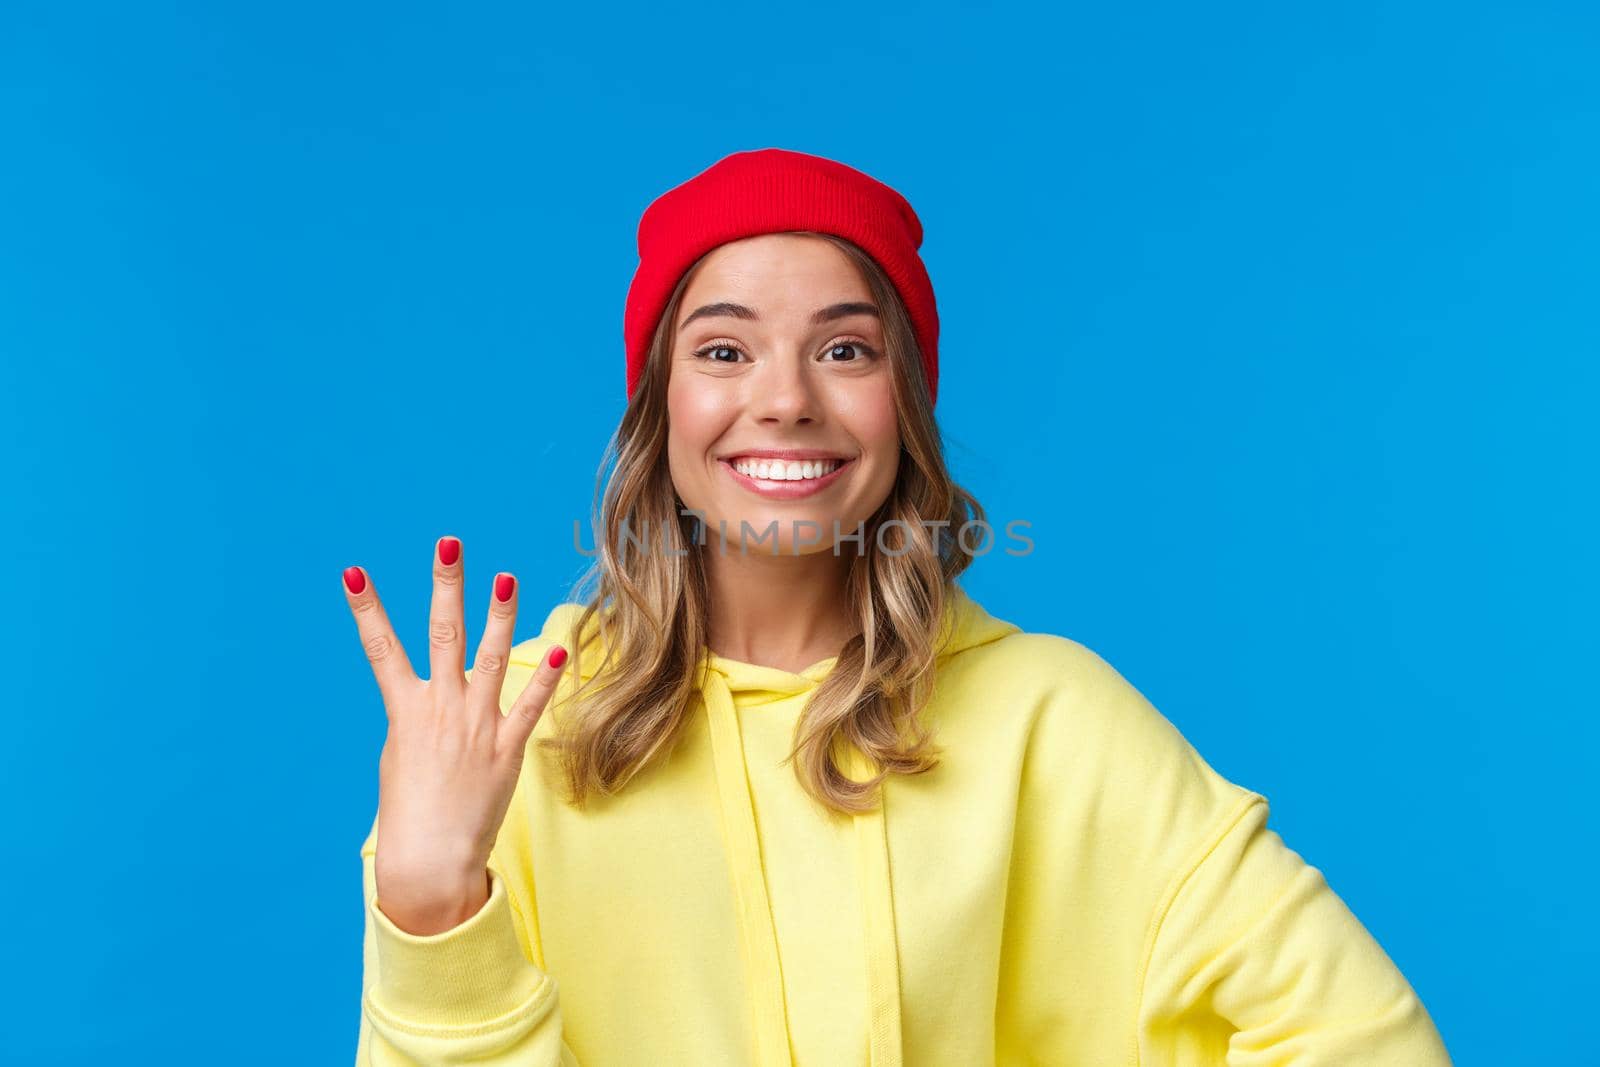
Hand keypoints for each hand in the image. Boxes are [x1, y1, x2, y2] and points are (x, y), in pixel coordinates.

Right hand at [343, 535, 568, 934]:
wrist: (430, 859)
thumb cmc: (410, 812)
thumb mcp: (401, 757)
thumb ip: (418, 719)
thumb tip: (427, 700)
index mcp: (405, 711)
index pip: (380, 649)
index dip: (365, 609)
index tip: (352, 572)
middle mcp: (441, 709)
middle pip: (442, 634)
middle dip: (446, 586)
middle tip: (449, 544)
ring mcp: (475, 725)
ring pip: (491, 657)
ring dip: (500, 615)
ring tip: (507, 577)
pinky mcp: (507, 748)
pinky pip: (530, 706)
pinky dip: (547, 677)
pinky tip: (563, 649)